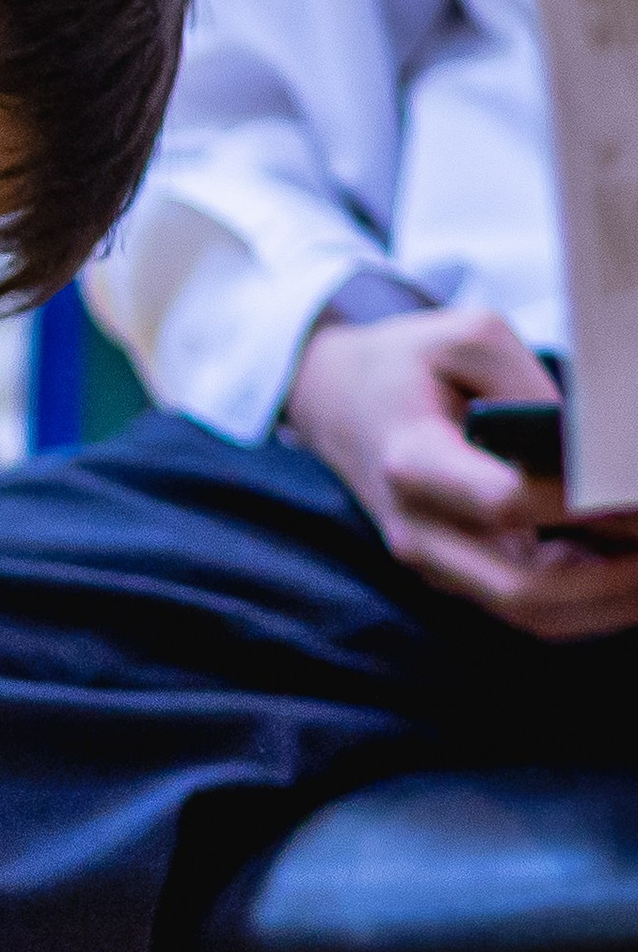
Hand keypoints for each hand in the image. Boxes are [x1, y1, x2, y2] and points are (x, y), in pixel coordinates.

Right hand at [286, 307, 637, 638]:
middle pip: (525, 589)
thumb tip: (590, 448)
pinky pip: (530, 611)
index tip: (635, 486)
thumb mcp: (467, 337)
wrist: (343, 406)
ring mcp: (436, 565)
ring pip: (534, 615)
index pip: (505, 502)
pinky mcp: (456, 578)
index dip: (582, 502)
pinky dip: (592, 605)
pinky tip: (634, 578)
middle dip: (614, 578)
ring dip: (611, 603)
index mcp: (413, 463)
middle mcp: (419, 532)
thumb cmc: (409, 366)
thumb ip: (530, 383)